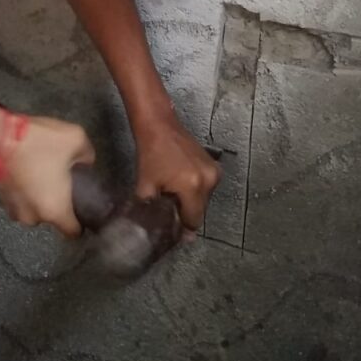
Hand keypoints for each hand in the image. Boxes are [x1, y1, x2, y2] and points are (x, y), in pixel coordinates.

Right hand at [0, 116, 94, 236]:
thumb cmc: (36, 142)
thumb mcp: (75, 138)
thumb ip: (87, 156)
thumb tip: (86, 163)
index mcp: (55, 211)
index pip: (73, 232)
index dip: (82, 220)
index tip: (83, 203)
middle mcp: (32, 218)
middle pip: (52, 215)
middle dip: (58, 199)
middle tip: (60, 175)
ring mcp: (12, 210)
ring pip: (35, 205)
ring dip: (38, 192)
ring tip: (39, 166)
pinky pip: (20, 197)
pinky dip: (23, 186)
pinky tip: (24, 165)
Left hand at [134, 111, 220, 230]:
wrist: (159, 126)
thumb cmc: (151, 153)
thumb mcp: (146, 187)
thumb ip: (153, 213)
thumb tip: (160, 233)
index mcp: (193, 187)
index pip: (193, 221)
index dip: (181, 227)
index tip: (170, 225)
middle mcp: (209, 180)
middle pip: (200, 211)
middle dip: (185, 212)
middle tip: (168, 204)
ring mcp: (214, 171)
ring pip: (204, 200)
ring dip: (190, 201)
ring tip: (173, 190)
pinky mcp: (214, 165)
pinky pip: (206, 187)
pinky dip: (195, 189)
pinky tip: (181, 181)